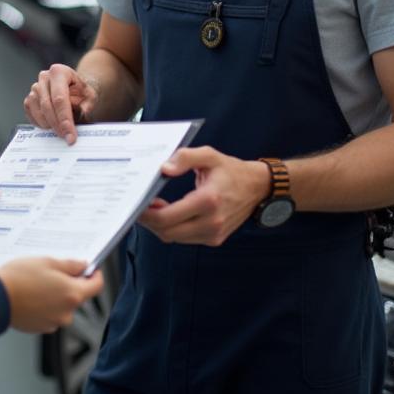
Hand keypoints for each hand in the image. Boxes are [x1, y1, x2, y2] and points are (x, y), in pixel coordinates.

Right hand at [0, 257, 103, 332]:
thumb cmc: (20, 277)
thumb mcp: (48, 261)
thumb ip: (70, 265)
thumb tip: (83, 266)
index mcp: (72, 295)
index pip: (97, 286)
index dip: (95, 275)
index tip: (90, 268)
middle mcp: (66, 313)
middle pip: (77, 296)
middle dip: (70, 283)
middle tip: (54, 270)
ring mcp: (53, 323)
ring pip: (62, 305)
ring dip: (56, 295)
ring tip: (38, 282)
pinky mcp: (40, 328)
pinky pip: (50, 314)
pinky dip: (46, 305)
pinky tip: (32, 294)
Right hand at [23, 64, 97, 144]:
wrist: (73, 89)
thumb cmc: (81, 92)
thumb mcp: (90, 96)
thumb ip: (87, 104)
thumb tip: (83, 112)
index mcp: (59, 72)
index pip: (60, 98)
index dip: (65, 119)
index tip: (71, 136)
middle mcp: (44, 77)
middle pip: (47, 106)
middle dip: (57, 125)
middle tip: (67, 138)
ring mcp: (34, 87)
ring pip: (38, 111)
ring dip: (49, 125)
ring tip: (61, 131)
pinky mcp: (29, 98)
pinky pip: (31, 114)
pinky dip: (40, 124)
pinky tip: (51, 127)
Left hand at [137, 147, 269, 246]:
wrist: (256, 187)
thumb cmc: (230, 170)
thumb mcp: (209, 155)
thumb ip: (184, 158)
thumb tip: (163, 169)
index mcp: (208, 200)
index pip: (167, 218)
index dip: (147, 214)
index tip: (136, 203)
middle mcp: (211, 222)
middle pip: (167, 232)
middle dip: (149, 221)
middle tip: (139, 206)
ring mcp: (214, 234)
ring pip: (174, 238)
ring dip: (160, 226)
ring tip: (152, 207)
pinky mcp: (215, 239)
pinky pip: (185, 239)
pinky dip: (173, 228)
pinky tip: (168, 213)